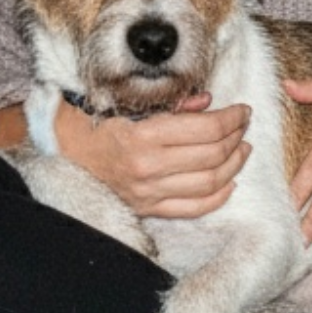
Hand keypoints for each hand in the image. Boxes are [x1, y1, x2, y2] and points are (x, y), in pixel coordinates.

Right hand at [57, 92, 250, 218]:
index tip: (243, 110)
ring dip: (234, 164)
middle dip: (236, 137)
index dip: (232, 118)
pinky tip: (230, 181)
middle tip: (244, 125)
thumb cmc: (99, 123)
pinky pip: (194, 208)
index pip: (205, 129)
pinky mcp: (150, 210)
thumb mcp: (131, 104)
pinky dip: (218, 196)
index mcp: (143, 136)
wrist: (67, 155)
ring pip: (210, 182)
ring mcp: (150, 193)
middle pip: (212, 155)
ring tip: (242, 149)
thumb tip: (209, 102)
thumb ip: (173, 105)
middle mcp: (149, 168)